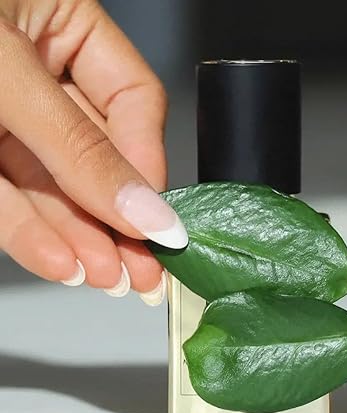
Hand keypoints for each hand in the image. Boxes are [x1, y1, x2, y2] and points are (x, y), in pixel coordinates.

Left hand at [0, 0, 186, 304]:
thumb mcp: (8, 70)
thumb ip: (78, 145)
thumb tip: (148, 208)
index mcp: (63, 23)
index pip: (134, 100)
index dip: (147, 163)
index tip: (156, 216)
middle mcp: (37, 69)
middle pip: (95, 155)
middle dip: (116, 218)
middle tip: (141, 268)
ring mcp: (3, 112)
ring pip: (51, 182)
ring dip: (79, 236)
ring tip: (105, 277)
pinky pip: (4, 191)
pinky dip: (28, 230)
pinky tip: (58, 262)